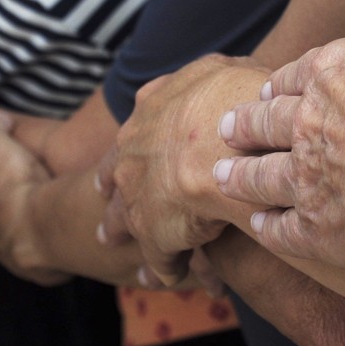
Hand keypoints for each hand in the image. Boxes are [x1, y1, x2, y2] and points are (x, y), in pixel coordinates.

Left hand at [0, 113, 68, 285]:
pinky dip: (42, 255)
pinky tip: (52, 248)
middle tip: (1, 207)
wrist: (43, 224)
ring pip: (3, 247)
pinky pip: (36, 264)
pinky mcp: (36, 271)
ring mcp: (9, 254)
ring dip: (12, 238)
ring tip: (25, 231)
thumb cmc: (16, 183)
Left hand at [101, 56, 266, 285]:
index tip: (122, 168)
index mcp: (150, 107)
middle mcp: (132, 150)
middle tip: (108, 224)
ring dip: (129, 237)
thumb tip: (232, 72)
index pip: (137, 131)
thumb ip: (218, 74)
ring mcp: (137, 193)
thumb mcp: (225, 68)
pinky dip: (167, 268)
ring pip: (127, 220)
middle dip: (116, 198)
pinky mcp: (153, 234)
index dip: (135, 149)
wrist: (224, 139)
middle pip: (118, 178)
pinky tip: (175, 277)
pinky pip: (159, 258)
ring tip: (135, 262)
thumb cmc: (236, 95)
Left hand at [215, 0, 344, 270]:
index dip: (283, 84)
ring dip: (241, 174)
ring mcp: (305, 176)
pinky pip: (282, 228)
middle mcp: (308, 122)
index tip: (268, 91)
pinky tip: (260, 226)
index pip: (299, 75)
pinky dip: (268, 227)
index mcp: (334, 74)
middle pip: (267, 123)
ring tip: (223, 174)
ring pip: (261, 174)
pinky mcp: (314, 227)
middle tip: (225, 129)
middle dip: (246, 125)